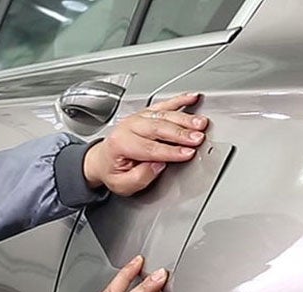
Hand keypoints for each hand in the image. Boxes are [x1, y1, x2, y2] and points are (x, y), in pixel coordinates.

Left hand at [83, 93, 209, 195]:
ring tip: (200, 123)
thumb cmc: (113, 171)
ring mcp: (137, 118)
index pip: (150, 148)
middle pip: (158, 128)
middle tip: (198, 138)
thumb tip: (159, 165)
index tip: (188, 153)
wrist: (102, 159)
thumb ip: (141, 177)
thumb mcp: (122, 184)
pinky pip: (164, 104)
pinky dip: (180, 100)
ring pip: (163, 115)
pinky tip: (192, 97)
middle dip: (181, 133)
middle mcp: (128, 127)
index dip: (171, 151)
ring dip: (184, 118)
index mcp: (120, 144)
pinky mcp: (146, 113)